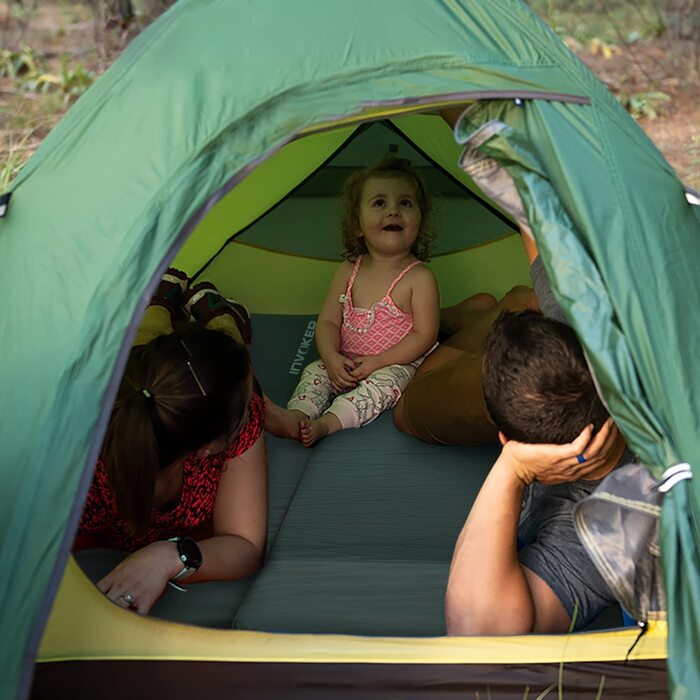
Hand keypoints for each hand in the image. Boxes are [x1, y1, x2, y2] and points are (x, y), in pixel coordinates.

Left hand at [97, 540, 182, 614]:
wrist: (164, 556)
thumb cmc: (146, 558)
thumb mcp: (124, 564)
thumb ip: (113, 578)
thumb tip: (105, 589)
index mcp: (114, 577)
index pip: (96, 593)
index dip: (92, 602)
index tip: (91, 608)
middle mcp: (121, 585)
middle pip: (105, 604)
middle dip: (102, 611)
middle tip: (102, 618)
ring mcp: (133, 593)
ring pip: (119, 611)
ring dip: (117, 616)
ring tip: (115, 622)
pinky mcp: (146, 599)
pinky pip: (138, 615)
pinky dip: (134, 620)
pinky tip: (132, 621)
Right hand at [323, 352, 357, 391]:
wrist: (328, 357)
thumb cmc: (337, 358)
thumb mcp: (346, 359)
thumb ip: (351, 364)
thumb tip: (356, 369)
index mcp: (339, 369)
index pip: (346, 377)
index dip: (352, 379)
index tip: (356, 379)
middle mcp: (335, 374)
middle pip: (342, 382)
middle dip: (349, 384)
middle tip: (354, 384)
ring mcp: (332, 377)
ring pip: (338, 385)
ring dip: (344, 387)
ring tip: (350, 387)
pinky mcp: (330, 378)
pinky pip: (334, 385)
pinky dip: (338, 389)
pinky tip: (342, 389)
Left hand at [350, 355, 382, 380]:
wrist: (379, 362)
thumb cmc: (371, 359)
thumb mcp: (362, 358)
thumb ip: (355, 361)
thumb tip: (350, 363)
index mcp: (362, 369)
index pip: (353, 374)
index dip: (349, 372)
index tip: (348, 370)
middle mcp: (363, 374)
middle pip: (355, 378)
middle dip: (351, 376)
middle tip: (349, 372)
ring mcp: (366, 376)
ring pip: (358, 379)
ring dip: (355, 377)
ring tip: (353, 373)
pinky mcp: (367, 376)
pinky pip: (361, 379)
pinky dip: (358, 377)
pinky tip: (357, 374)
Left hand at [500, 419, 618, 485]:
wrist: (510, 470)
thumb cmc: (524, 463)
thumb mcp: (545, 460)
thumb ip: (554, 450)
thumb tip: (554, 430)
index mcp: (572, 470)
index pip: (599, 460)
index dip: (609, 447)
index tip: (614, 433)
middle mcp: (572, 469)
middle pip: (601, 455)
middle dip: (612, 438)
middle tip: (617, 422)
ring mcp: (566, 463)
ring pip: (594, 452)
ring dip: (604, 436)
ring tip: (609, 421)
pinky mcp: (557, 456)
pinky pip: (578, 448)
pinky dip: (587, 438)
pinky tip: (590, 426)